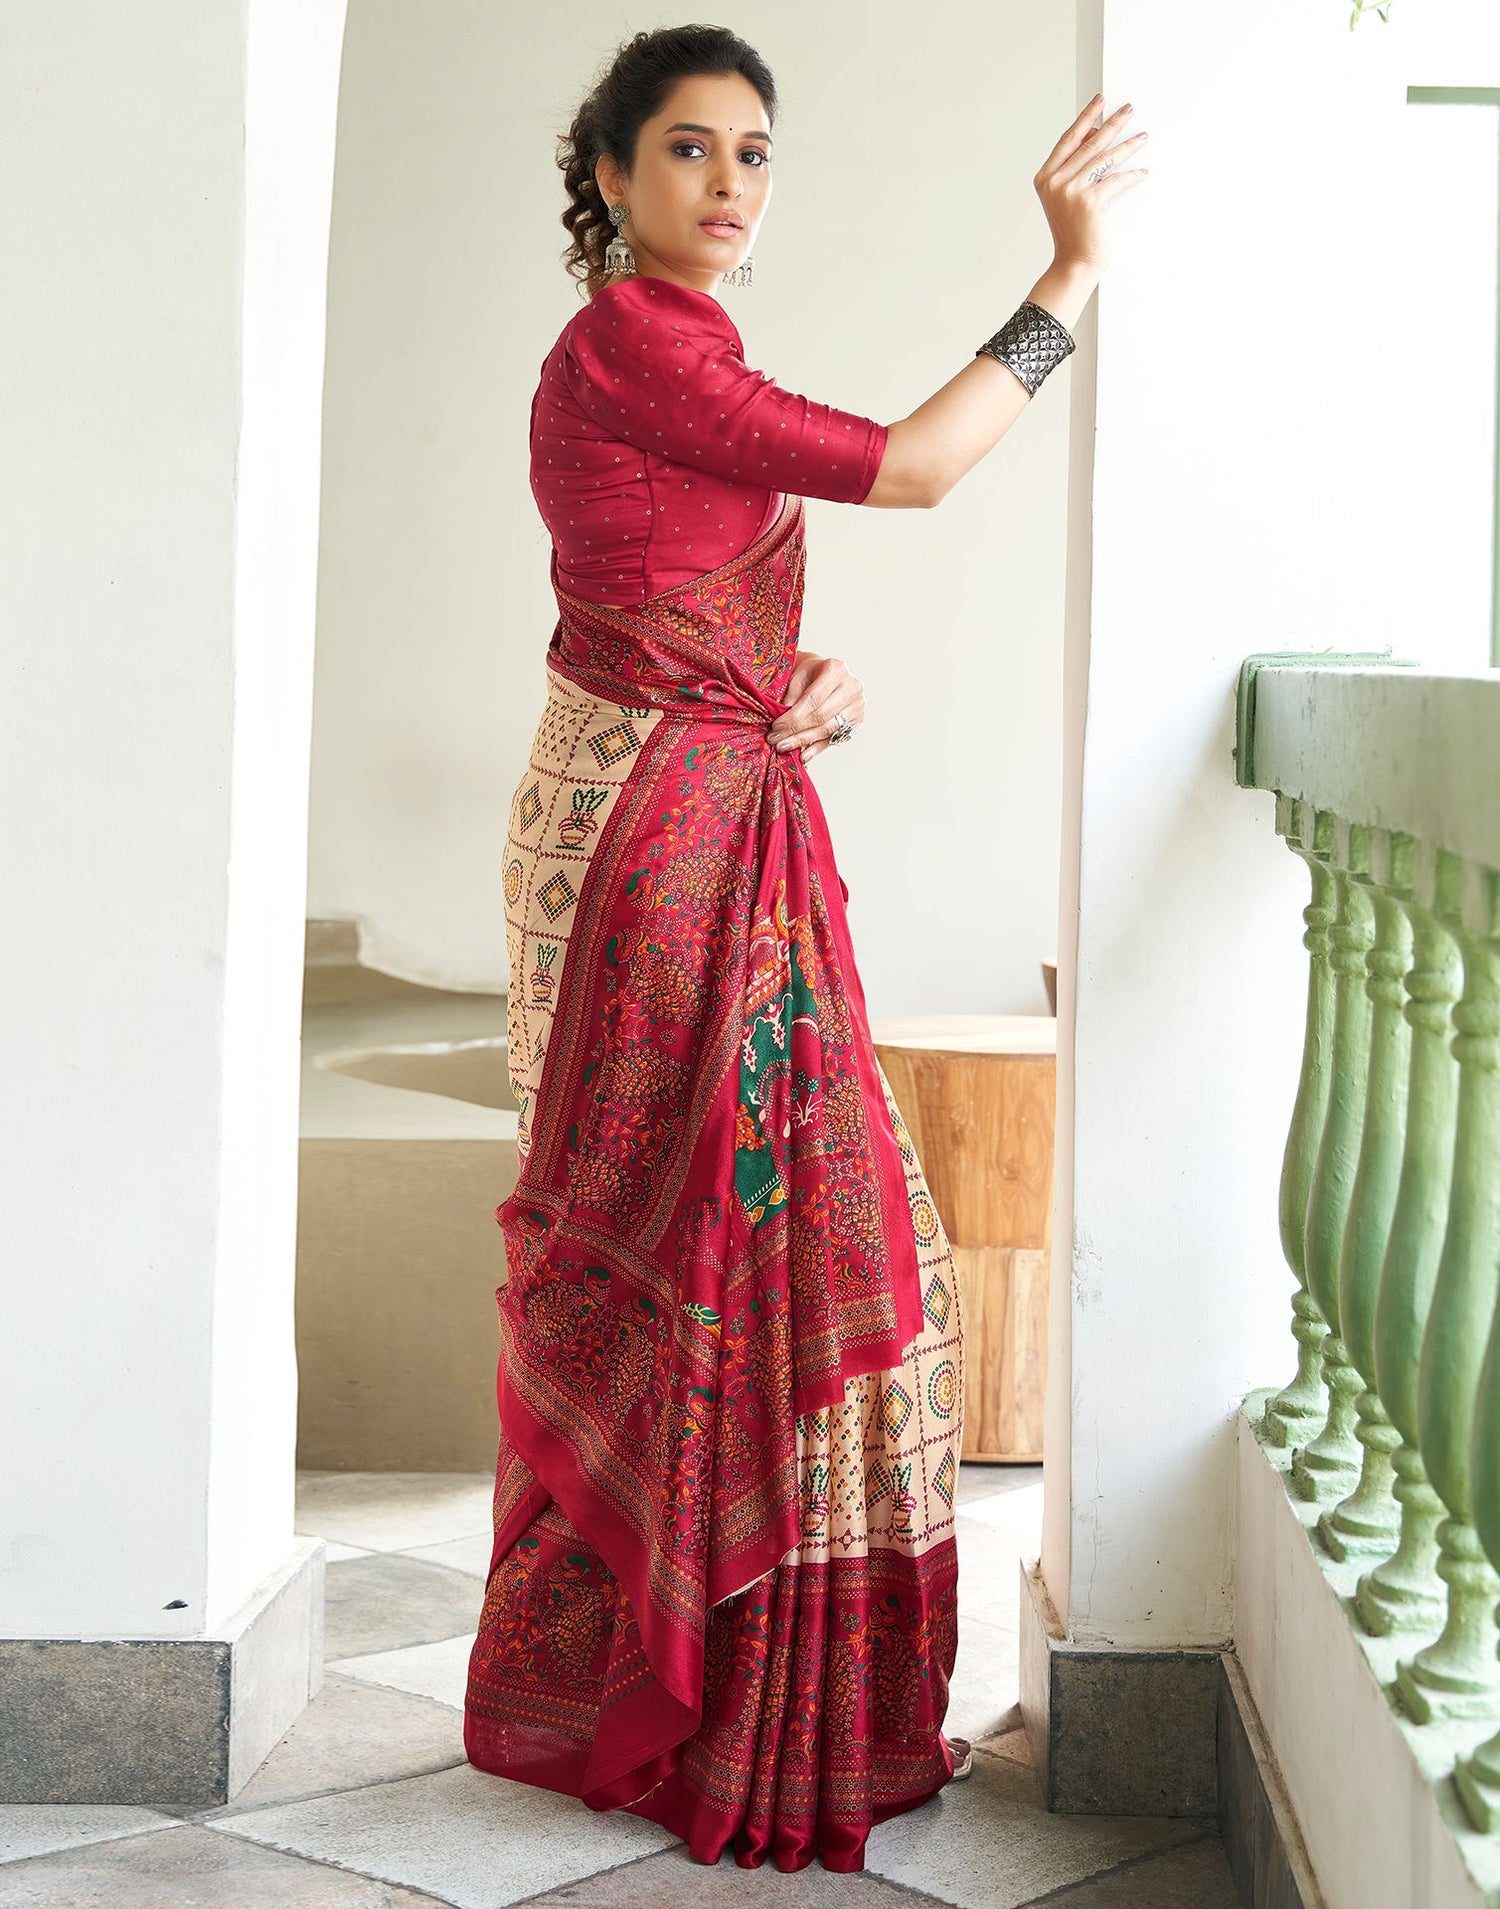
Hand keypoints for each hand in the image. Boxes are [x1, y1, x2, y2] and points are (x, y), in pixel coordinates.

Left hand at [766, 649, 864, 763]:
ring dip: (804, 741)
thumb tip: (782, 722)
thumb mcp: (796, 676)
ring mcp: (857, 705)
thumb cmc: (809, 673)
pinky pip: (834, 738)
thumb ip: (790, 696)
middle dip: (796, 731)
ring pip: (828, 729)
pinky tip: (803, 756)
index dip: (793, 716)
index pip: (813, 699)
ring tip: (784, 747)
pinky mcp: (856, 721)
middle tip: (776, 740)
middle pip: (822, 716)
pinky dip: (817, 748)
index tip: (776, 726)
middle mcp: (852, 687)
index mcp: (836, 670)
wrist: (824, 674)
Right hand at [1034, 92, 1149, 274]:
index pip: (1068, 139)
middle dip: (1112, 123)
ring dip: (1127, 146)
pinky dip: (1132, 176)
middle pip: (1089, 143)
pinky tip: (1142, 172)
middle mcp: (1055, 182)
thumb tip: (1094, 135)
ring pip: (1105, 159)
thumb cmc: (1072, 232)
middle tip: (1128, 109)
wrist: (1073, 263)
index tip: (1099, 101)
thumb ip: (1075, 168)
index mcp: (1045, 178)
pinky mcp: (1090, 202)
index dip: (1086, 118)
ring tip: (1142, 136)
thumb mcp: (1066, 197)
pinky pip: (1116, 180)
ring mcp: (1071, 191)